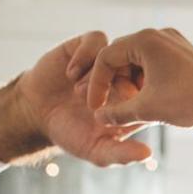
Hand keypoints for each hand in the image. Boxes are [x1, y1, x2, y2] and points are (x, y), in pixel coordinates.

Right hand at [0, 31, 152, 166]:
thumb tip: (147, 154)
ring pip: (118, 53)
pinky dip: (85, 55)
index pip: (153, 90)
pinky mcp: (86, 46)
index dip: (142, 99)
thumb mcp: (98, 151)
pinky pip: (97, 39)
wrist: (38, 113)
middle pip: (140, 67)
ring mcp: (106, 60)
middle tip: (100, 101)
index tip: (122, 111)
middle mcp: (125, 77)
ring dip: (99, 72)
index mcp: (136, 100)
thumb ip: (121, 154)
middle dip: (120, 84)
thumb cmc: (73, 134)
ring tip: (79, 93)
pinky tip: (71, 76)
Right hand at [84, 27, 192, 132]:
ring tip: (138, 104)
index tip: (95, 106)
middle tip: (118, 106)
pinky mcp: (183, 50)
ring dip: (131, 82)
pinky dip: (147, 79)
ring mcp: (173, 40)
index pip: (106, 58)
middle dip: (116, 83)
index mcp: (146, 40)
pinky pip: (154, 61)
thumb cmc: (190, 105)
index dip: (97, 84)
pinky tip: (153, 98)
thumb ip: (117, 114)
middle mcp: (159, 33)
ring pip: (138, 60)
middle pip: (121, 56)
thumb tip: (98, 118)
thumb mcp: (147, 110)